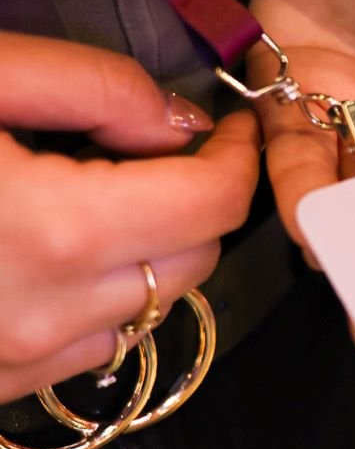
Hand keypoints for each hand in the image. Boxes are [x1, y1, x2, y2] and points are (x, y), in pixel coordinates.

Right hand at [0, 34, 259, 402]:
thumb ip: (93, 87)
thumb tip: (180, 124)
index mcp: (55, 229)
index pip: (214, 204)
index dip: (239, 158)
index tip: (232, 127)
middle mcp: (50, 314)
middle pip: (194, 258)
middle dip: (198, 202)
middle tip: (154, 152)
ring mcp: (20, 361)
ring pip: (150, 309)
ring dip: (151, 253)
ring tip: (92, 196)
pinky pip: (92, 346)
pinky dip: (101, 298)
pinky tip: (50, 251)